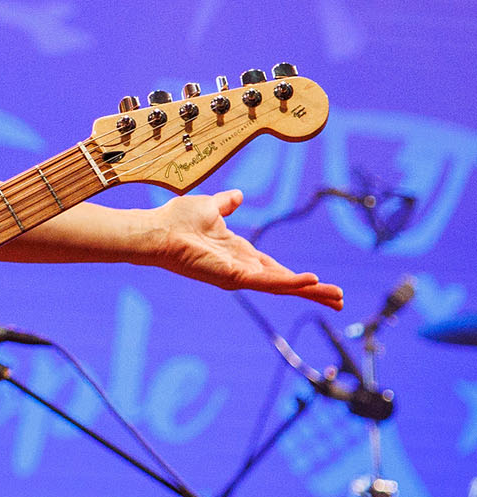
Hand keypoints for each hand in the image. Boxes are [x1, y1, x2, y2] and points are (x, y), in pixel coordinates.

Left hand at [150, 190, 342, 309]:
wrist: (156, 230)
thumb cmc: (176, 221)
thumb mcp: (210, 208)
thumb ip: (225, 204)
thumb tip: (236, 195)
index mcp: (240, 254)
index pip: (275, 269)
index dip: (298, 277)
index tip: (320, 282)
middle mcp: (242, 268)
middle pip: (285, 283)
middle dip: (312, 292)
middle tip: (339, 301)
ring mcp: (238, 275)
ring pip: (281, 286)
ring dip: (309, 291)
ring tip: (335, 298)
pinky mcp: (232, 276)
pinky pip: (266, 281)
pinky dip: (289, 282)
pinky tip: (311, 282)